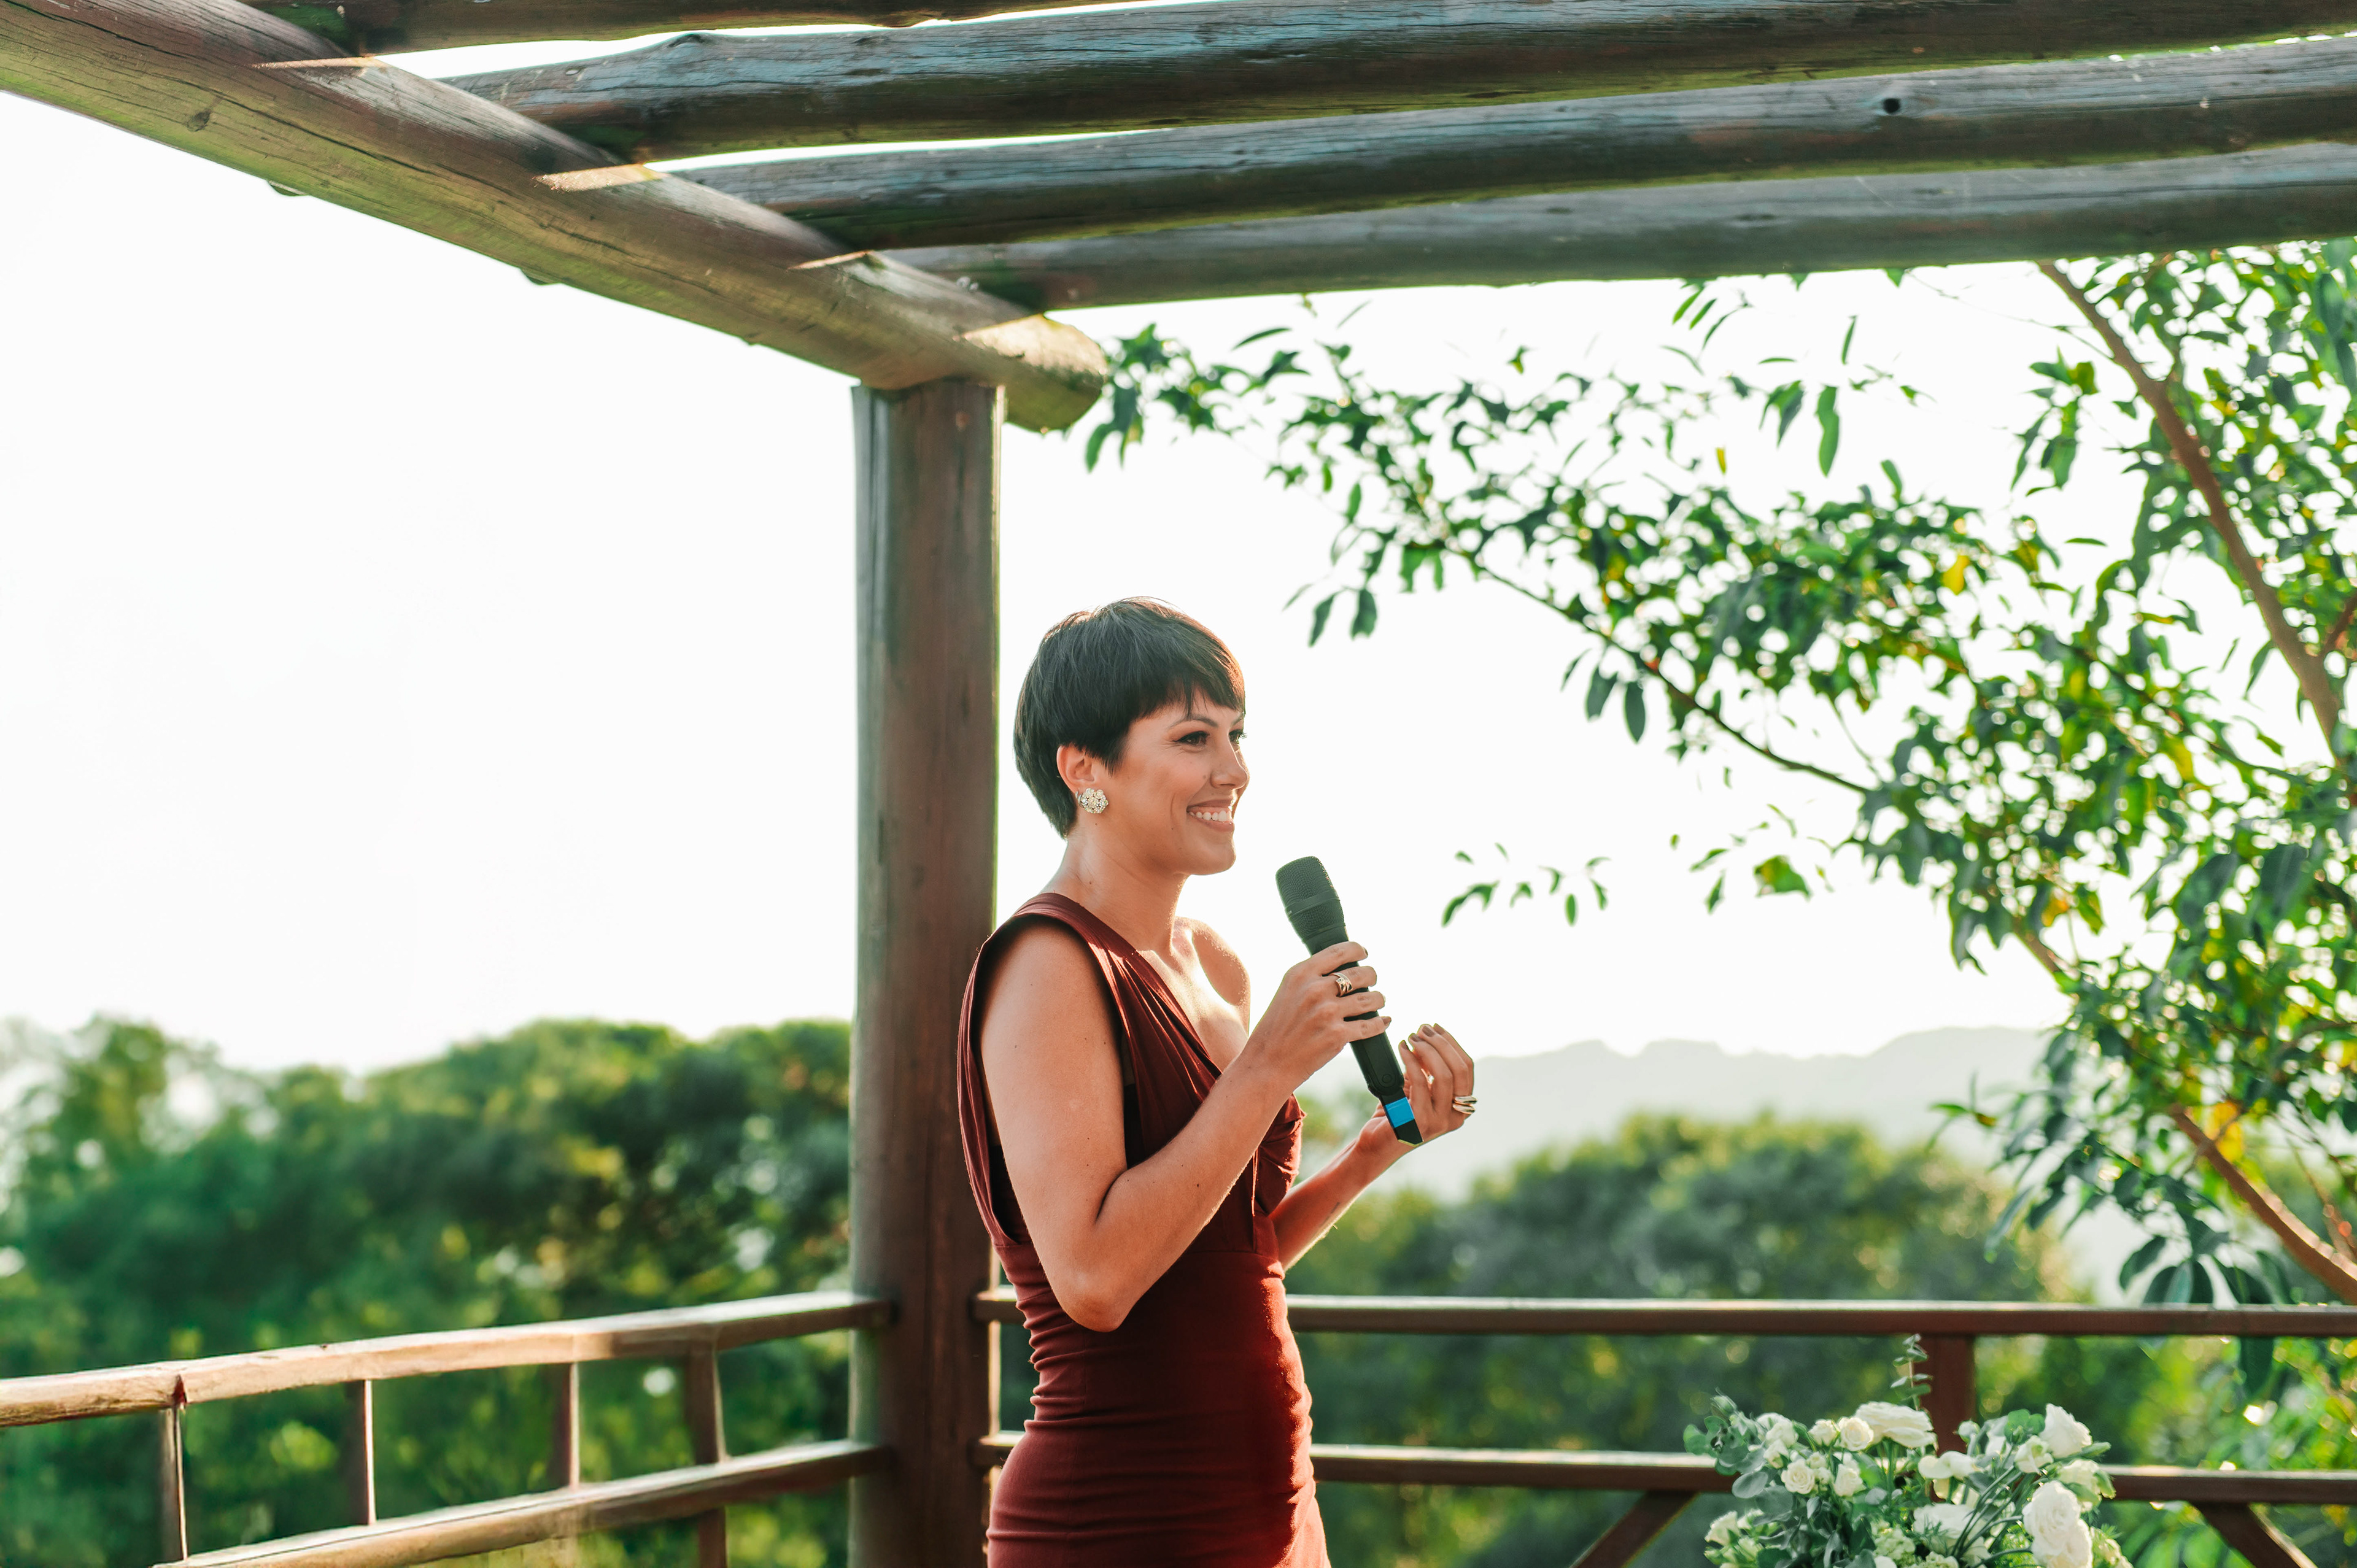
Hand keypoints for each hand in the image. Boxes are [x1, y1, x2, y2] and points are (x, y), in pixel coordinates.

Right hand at [1240, 942, 1386, 1094]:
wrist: (1267, 1063)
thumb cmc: (1276, 1030)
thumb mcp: (1287, 993)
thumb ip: (1310, 979)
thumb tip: (1342, 971)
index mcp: (1300, 974)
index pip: (1340, 951)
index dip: (1358, 950)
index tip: (1364, 953)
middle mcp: (1315, 989)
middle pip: (1361, 974)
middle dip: (1371, 977)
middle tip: (1372, 981)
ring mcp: (1327, 1012)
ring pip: (1370, 999)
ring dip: (1379, 1000)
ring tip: (1378, 1001)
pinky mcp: (1337, 1035)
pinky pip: (1370, 1025)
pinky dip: (1380, 1023)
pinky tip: (1383, 1021)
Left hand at [1397, 1023, 1474, 1142]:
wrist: (1377, 1145)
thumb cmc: (1395, 1114)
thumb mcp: (1415, 1087)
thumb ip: (1425, 1067)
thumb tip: (1425, 1038)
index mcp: (1460, 1107)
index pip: (1466, 1068)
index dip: (1452, 1043)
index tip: (1435, 1027)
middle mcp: (1455, 1116)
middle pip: (1459, 1069)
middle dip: (1441, 1043)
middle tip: (1421, 1029)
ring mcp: (1439, 1121)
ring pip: (1443, 1075)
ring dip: (1427, 1050)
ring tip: (1411, 1037)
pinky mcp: (1420, 1122)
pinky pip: (1420, 1083)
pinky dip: (1410, 1060)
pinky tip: (1402, 1049)